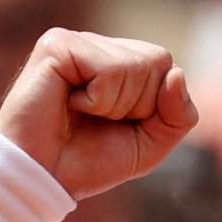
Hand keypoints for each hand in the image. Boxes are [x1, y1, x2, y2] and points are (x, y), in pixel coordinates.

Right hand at [0, 30, 197, 200]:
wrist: (43, 179)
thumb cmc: (89, 162)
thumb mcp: (150, 145)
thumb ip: (178, 115)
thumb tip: (177, 73)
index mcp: (119, 61)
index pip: (165, 66)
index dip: (153, 107)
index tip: (118, 125)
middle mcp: (98, 46)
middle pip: (156, 61)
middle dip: (137, 105)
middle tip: (97, 120)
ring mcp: (77, 42)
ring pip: (135, 65)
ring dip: (115, 106)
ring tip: (81, 113)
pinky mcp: (57, 46)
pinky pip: (109, 70)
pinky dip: (97, 100)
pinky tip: (69, 104)